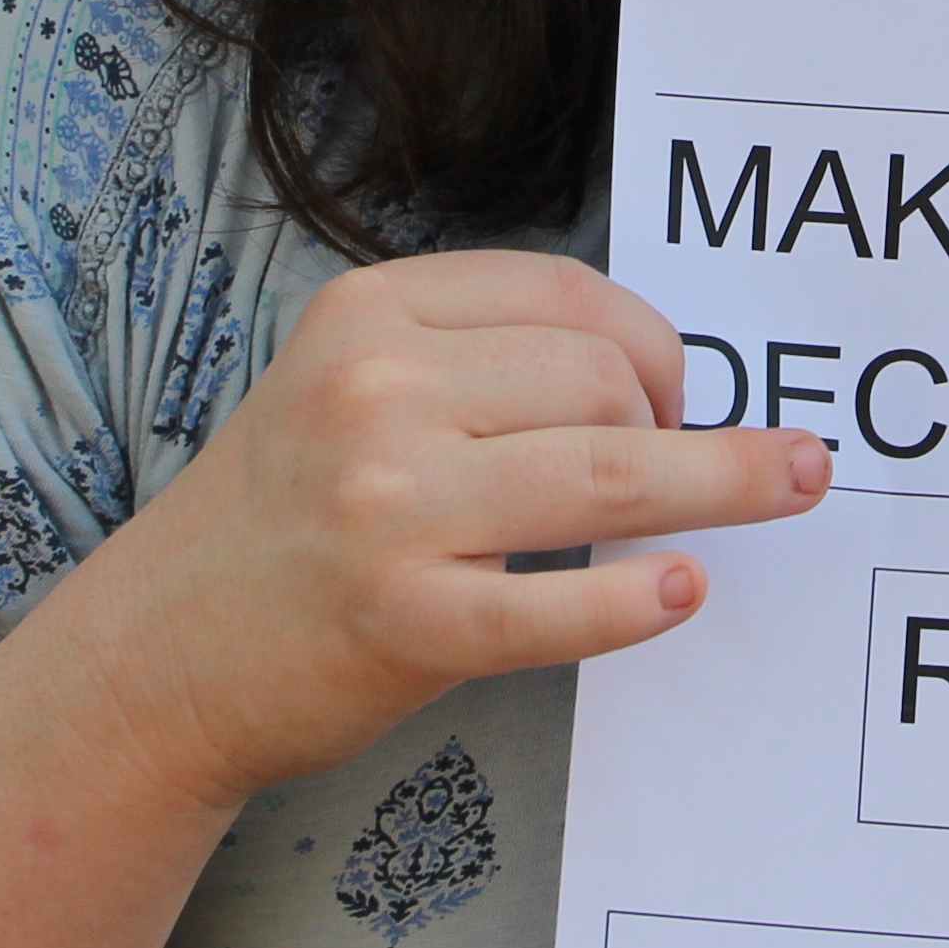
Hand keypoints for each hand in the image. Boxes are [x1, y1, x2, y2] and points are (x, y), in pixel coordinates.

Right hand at [32, 248, 824, 817]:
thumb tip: (656, 371)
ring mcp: (386, 509)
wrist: (159, 654)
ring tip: (789, 485)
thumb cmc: (284, 516)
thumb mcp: (347, 385)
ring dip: (720, 484)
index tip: (680, 391)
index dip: (654, 339)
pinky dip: (630, 602)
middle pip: (602, 378)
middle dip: (683, 420)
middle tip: (703, 467)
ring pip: (607, 477)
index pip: (565, 294)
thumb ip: (474, 359)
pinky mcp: (400, 621)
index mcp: (367, 316)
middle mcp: (376, 394)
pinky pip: (551, 607)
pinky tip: (681, 591)